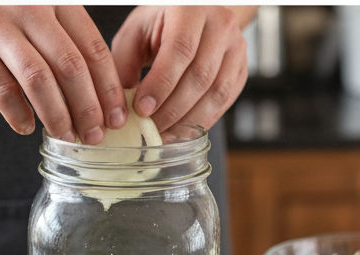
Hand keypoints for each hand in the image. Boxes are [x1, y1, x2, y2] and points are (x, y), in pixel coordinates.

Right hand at [0, 5, 127, 142]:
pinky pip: (1, 89)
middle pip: (71, 65)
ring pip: (39, 80)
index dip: (107, 86)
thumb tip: (91, 85)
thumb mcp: (30, 6)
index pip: (91, 46)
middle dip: (88, 107)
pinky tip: (26, 128)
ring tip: (65, 137)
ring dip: (57, 115)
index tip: (115, 115)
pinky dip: (17, 114)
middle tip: (95, 136)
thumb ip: (57, 33)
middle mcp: (29, 7)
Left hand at [112, 6, 252, 131]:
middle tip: (148, 130)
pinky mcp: (240, 68)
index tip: (141, 110)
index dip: (161, 85)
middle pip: (200, 76)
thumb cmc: (159, 25)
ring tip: (162, 136)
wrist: (194, 14)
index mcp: (190, 9)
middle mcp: (220, 24)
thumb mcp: (134, 35)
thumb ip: (124, 68)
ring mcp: (236, 46)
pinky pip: (225, 100)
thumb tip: (119, 110)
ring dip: (187, 121)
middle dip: (171, 110)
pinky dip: (202, 121)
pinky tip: (180, 132)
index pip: (180, 50)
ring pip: (216, 92)